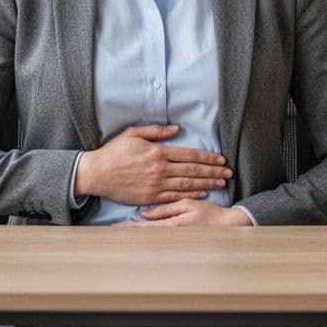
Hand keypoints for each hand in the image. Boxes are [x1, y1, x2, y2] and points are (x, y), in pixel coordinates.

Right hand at [75, 124, 231, 205]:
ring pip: (187, 185)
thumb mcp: (133, 134)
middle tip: (228, 173)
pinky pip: (175, 197)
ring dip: (207, 184)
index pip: (189, 155)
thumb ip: (156, 131)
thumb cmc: (114, 152)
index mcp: (158, 152)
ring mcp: (156, 185)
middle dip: (213, 172)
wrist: (97, 173)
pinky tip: (202, 194)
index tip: (221, 159)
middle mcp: (160, 169)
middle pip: (193, 171)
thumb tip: (176, 129)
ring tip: (221, 183)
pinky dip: (190, 195)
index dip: (207, 158)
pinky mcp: (150, 197)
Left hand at [123, 199, 251, 226]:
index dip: (128, 228)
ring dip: (134, 235)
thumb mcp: (187, 206)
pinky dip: (146, 235)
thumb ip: (165, 210)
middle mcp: (169, 234)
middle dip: (127, 234)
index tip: (114, 228)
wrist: (226, 226)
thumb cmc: (208, 214)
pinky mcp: (176, 237)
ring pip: (148, 237)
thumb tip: (144, 215)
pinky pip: (157, 237)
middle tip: (110, 232)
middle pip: (143, 235)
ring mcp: (173, 237)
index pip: (144, 228)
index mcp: (171, 225)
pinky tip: (137, 233)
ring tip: (118, 234)